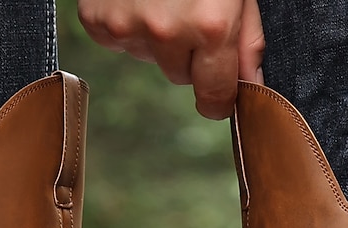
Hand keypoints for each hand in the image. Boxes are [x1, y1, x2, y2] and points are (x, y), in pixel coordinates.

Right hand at [77, 0, 264, 118]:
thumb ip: (248, 36)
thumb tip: (251, 81)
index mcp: (208, 27)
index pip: (213, 97)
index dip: (219, 98)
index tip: (220, 97)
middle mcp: (165, 32)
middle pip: (180, 76)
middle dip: (190, 53)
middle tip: (190, 6)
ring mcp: (125, 27)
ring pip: (150, 57)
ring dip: (158, 35)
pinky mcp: (96, 20)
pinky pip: (120, 41)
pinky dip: (129, 23)